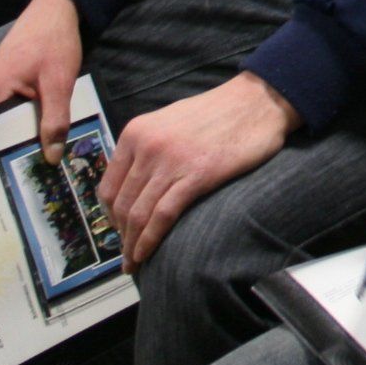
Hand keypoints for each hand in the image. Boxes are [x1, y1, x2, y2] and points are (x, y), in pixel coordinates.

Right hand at [0, 0, 84, 160]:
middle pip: (4, 129)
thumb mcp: (59, 82)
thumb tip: (51, 157)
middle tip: (49, 160)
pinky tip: (45, 119)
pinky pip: (12, 106)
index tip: (38, 169)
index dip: (21, 151)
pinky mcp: (0, 81)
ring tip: (49, 143)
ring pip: (10, 118)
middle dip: (27, 140)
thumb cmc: (55, 41)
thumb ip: (55, 120)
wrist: (55, 9)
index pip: (1, 136)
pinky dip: (29, 112)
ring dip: (30, 125)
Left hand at [99, 73, 297, 269]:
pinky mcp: (196, 175)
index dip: (110, 217)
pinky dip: (150, 240)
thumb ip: (147, 148)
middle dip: (120, 236)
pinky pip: (163, 215)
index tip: (119, 231)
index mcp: (136, 132)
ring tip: (133, 263)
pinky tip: (146, 254)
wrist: (257, 101)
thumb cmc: (217, 113)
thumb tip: (135, 183)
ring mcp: (171, 161)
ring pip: (138, 214)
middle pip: (121, 205)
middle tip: (126, 255)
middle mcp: (147, 146)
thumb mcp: (169, 122)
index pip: (108, 187)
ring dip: (131, 245)